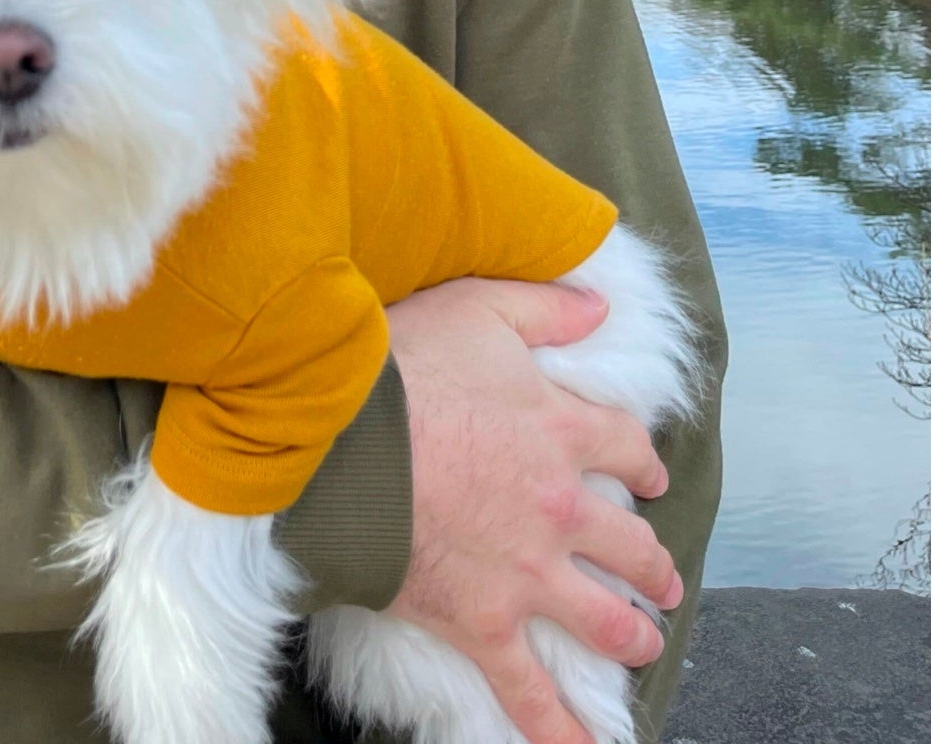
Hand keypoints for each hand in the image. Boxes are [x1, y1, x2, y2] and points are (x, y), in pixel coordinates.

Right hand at [385, 276, 682, 743]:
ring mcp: (528, 575)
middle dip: (653, 565)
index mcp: (566, 433)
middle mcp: (562, 511)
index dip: (643, 463)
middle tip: (661, 578)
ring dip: (633, 635)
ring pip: (606, 620)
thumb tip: (600, 303)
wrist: (342, 443)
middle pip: (632, 547)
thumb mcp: (479, 308)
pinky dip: (562, 732)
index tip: (645, 474)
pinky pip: (531, 694)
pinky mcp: (484, 623)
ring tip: (644, 641)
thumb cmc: (404, 368)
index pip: (630, 449)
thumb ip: (546, 306)